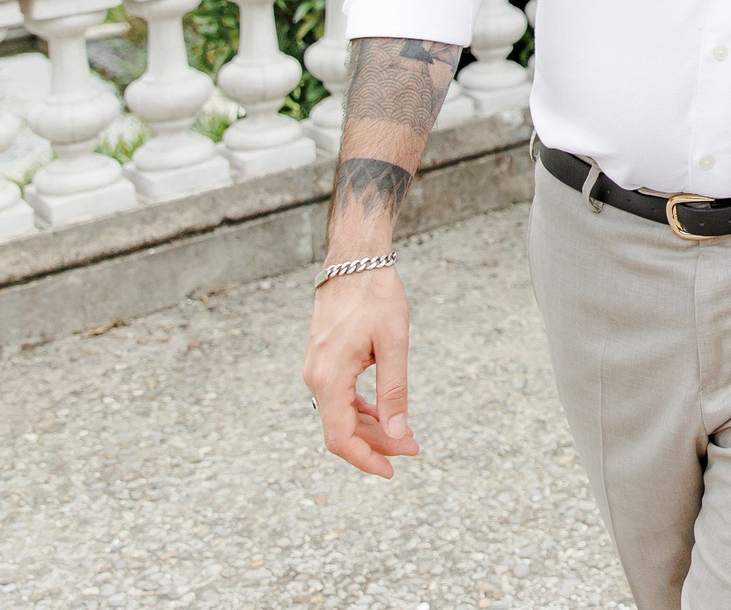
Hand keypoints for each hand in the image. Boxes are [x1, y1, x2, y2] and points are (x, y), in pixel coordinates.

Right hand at [303, 265, 420, 476]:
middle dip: (378, 444)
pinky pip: (340, 397)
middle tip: (415, 447)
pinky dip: (362, 410)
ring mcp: (317, 369)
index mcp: (329, 377)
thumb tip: (398, 433)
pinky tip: (386, 413)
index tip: (392, 470)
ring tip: (407, 434)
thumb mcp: (394, 343)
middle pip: (341, 430)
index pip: (340, 438)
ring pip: (341, 415)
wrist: (354, 259)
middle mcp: (316, 377)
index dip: (366, 459)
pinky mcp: (324, 360)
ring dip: (371, 428)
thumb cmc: (376, 295)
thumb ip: (394, 391)